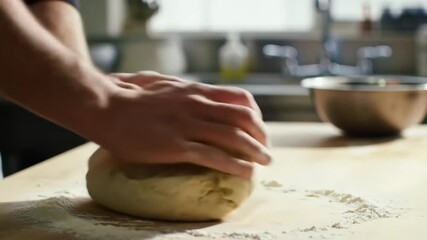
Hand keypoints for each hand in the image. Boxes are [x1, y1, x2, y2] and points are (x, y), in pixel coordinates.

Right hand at [92, 71, 270, 177]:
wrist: (106, 106)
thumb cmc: (130, 97)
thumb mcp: (164, 85)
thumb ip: (184, 91)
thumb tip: (195, 95)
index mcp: (196, 92)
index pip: (240, 98)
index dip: (256, 114)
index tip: (259, 128)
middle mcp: (198, 105)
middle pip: (244, 118)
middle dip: (262, 135)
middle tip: (266, 149)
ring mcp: (188, 125)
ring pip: (234, 137)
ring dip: (256, 151)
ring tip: (265, 163)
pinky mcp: (177, 145)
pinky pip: (214, 156)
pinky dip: (235, 165)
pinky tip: (245, 172)